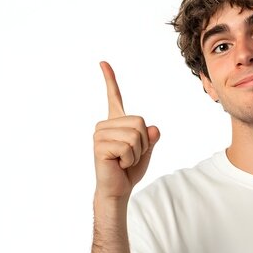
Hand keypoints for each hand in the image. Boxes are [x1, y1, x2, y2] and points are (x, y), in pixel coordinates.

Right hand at [93, 61, 160, 200]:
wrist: (118, 190)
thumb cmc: (130, 170)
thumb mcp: (146, 150)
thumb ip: (151, 137)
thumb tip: (153, 129)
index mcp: (116, 122)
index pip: (114, 97)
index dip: (110, 79)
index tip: (103, 62)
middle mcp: (106, 124)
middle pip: (140, 122)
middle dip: (143, 143)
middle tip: (129, 156)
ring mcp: (100, 134)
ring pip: (136, 135)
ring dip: (137, 153)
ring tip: (123, 160)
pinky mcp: (99, 145)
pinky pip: (128, 147)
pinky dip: (129, 159)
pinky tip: (118, 164)